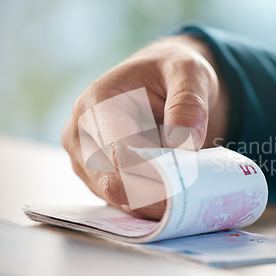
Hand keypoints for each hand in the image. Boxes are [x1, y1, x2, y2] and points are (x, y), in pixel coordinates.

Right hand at [61, 35, 228, 219]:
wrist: (156, 84)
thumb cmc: (169, 74)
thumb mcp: (188, 71)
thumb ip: (189, 101)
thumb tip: (184, 142)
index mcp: (95, 105)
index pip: (119, 154)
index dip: (154, 174)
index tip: (188, 185)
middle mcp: (80, 136)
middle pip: (115, 183)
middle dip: (157, 194)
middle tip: (195, 197)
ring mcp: (85, 162)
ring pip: (120, 200)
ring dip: (156, 202)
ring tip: (190, 194)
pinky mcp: (97, 179)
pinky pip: (124, 203)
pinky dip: (151, 205)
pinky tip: (176, 196)